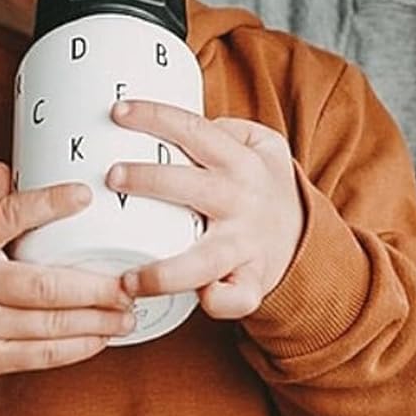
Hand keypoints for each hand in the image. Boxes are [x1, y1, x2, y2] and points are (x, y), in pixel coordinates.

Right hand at [0, 162, 135, 380]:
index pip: (7, 216)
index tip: (84, 194)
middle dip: (95, 289)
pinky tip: (102, 338)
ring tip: (127, 314)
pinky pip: (41, 356)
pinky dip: (77, 348)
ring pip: (49, 325)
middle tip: (129, 284)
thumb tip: (9, 168)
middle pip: (44, 286)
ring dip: (96, 321)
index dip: (47, 205)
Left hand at [107, 100, 304, 319]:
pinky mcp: (251, 282)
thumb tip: (169, 125)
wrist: (304, 238)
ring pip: (205, 260)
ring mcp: (246, 246)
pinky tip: (196, 300)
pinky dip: (219, 302)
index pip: (197, 133)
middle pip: (193, 188)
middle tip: (112, 177)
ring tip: (128, 278)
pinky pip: (236, 299)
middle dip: (150, 180)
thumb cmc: (266, 189)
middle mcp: (242, 203)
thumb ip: (225, 130)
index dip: (157, 119)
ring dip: (165, 272)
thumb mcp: (262, 145)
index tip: (119, 112)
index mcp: (242, 163)